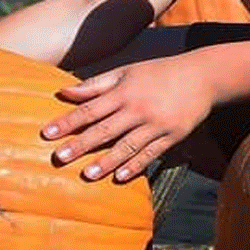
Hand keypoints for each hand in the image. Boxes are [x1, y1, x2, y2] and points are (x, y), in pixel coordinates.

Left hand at [42, 60, 213, 183]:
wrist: (202, 76)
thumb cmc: (157, 72)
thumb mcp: (126, 72)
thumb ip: (95, 84)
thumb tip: (64, 92)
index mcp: (123, 91)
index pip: (89, 109)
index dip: (67, 122)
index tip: (47, 133)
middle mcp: (137, 109)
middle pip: (104, 129)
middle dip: (80, 144)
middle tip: (59, 157)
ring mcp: (156, 124)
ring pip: (127, 146)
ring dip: (106, 161)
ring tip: (87, 174)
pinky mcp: (172, 136)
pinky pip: (151, 154)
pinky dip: (135, 166)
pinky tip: (120, 177)